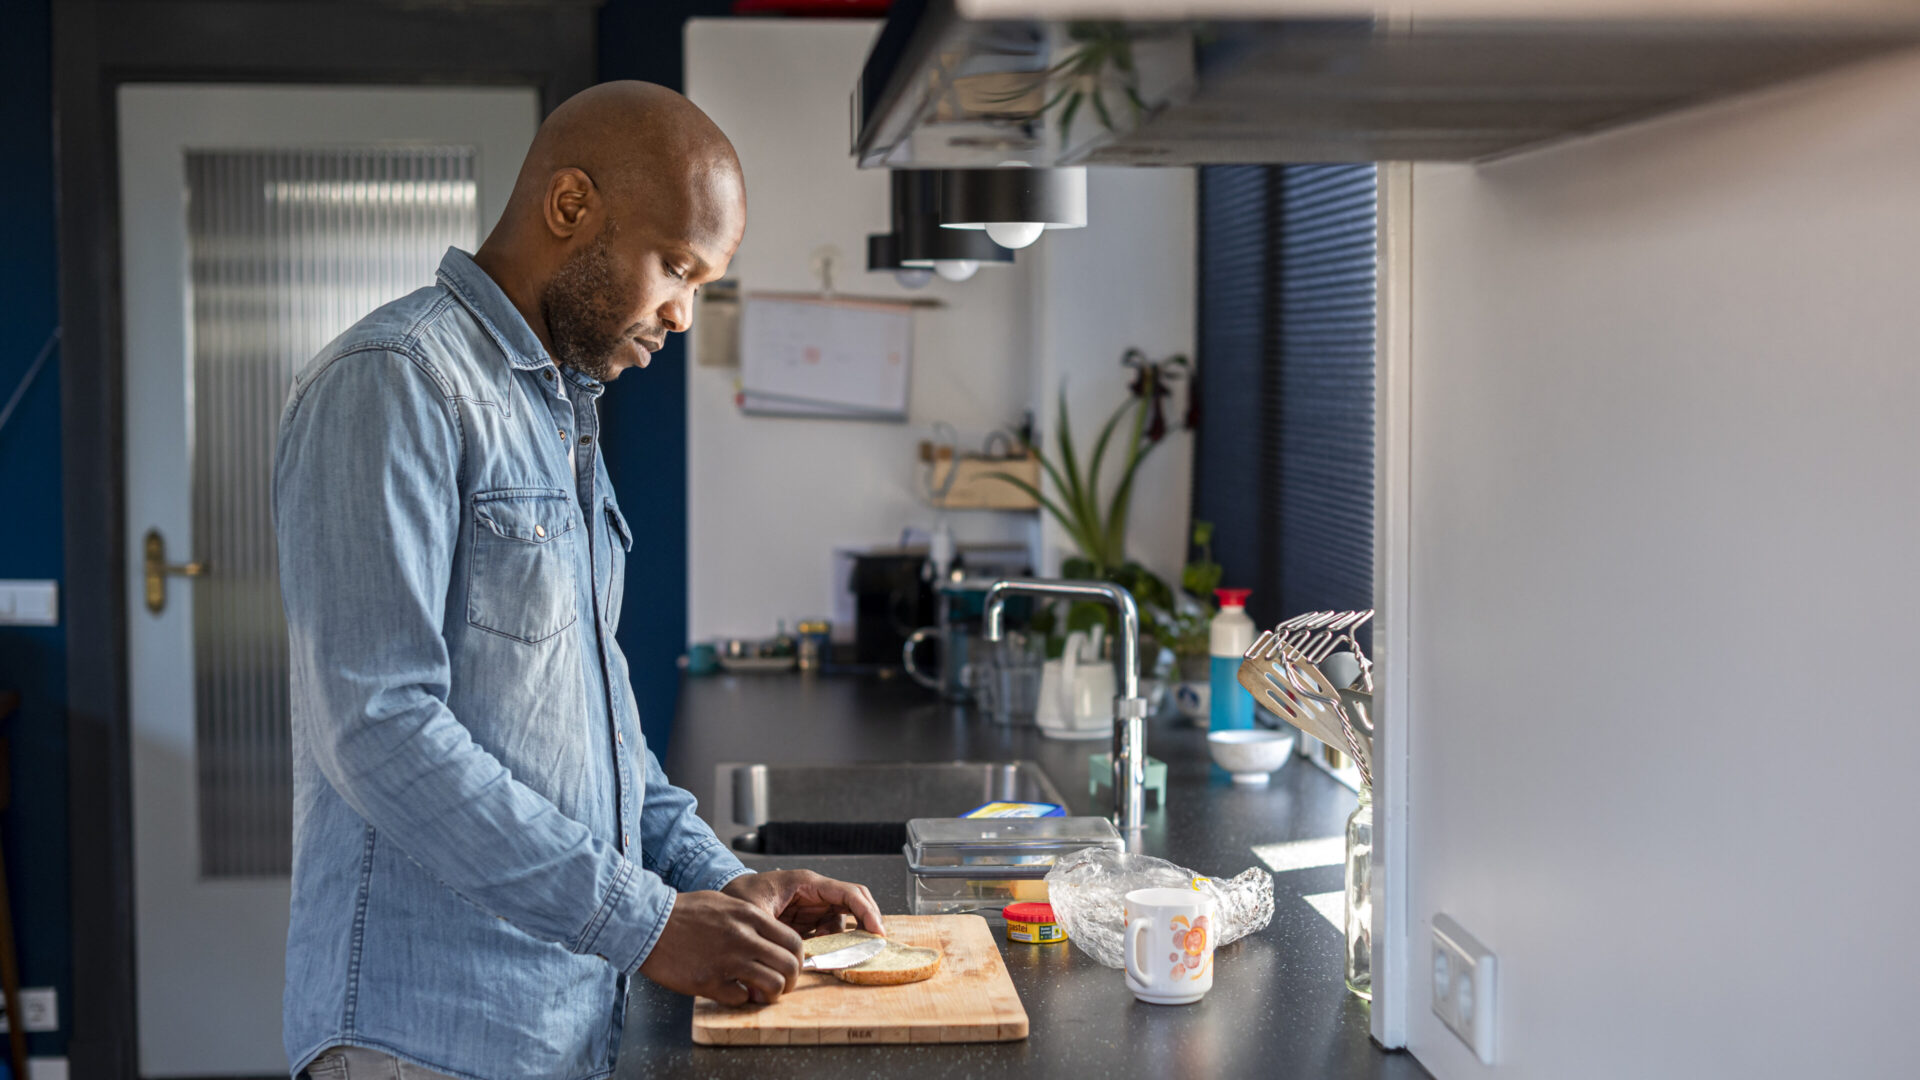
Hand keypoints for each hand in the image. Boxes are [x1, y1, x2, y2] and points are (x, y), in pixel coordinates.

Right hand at [637, 889, 803, 1005]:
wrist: (649, 924)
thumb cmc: (684, 913)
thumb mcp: (725, 904)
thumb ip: (751, 921)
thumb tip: (770, 941)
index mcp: (750, 916)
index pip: (794, 942)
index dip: (798, 959)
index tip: (791, 966)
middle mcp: (744, 938)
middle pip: (789, 966)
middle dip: (790, 981)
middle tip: (782, 985)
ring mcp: (728, 961)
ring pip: (772, 985)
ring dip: (771, 994)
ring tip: (761, 993)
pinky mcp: (710, 982)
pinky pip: (741, 999)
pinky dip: (741, 999)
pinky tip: (732, 991)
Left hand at [722, 869, 885, 939]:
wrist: (722, 901)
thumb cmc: (736, 897)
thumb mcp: (754, 911)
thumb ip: (775, 930)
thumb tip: (794, 955)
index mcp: (806, 883)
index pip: (848, 893)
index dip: (867, 912)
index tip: (877, 932)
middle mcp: (814, 892)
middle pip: (854, 902)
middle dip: (867, 922)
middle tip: (873, 945)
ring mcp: (811, 906)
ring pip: (843, 919)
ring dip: (846, 938)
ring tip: (832, 954)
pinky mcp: (806, 920)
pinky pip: (829, 930)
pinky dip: (831, 944)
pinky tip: (819, 955)